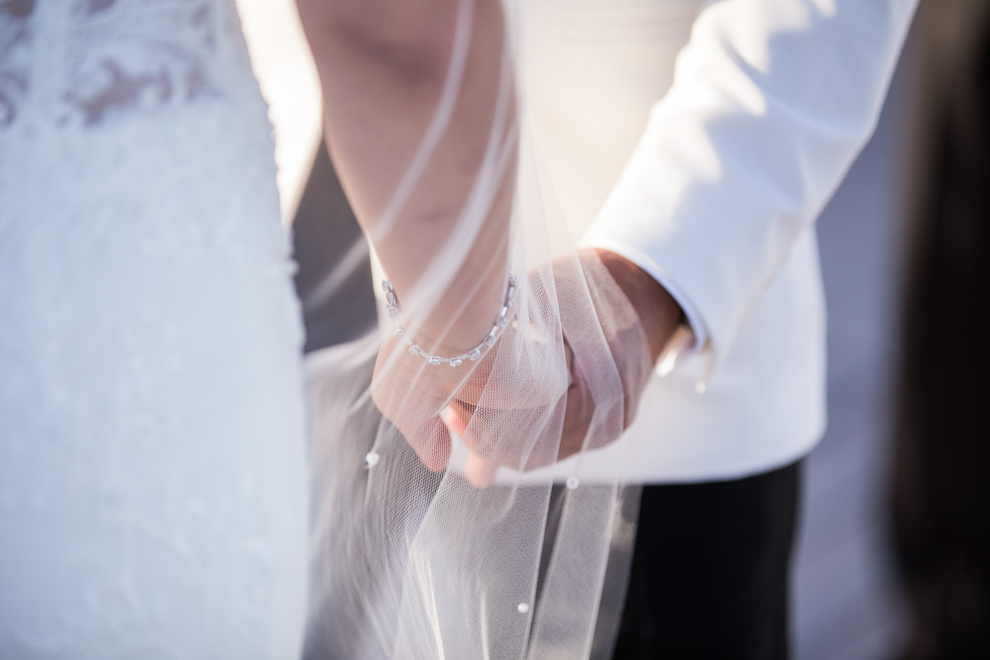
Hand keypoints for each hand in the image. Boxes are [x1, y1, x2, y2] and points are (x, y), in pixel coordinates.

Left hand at [370, 249, 683, 486]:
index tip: (450, 402)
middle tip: (446, 412)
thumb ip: (508, 345)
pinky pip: (550, 447)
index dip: (483, 422)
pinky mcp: (601, 428)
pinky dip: (516, 437)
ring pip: (536, 456)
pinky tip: (484, 421)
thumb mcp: (548, 303)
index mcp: (602, 388)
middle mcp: (611, 419)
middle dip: (483, 437)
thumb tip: (453, 376)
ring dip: (495, 441)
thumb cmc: (591, 286)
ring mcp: (608, 429)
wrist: (645, 290)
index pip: (530, 430)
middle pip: (530, 452)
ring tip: (458, 416)